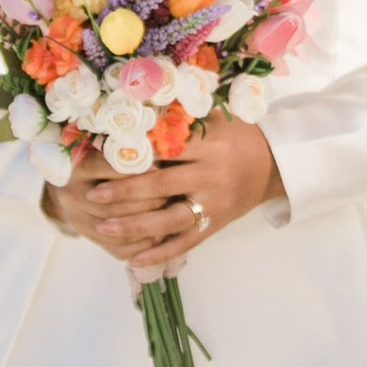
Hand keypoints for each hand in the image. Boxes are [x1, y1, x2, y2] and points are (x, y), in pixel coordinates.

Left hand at [43, 111, 282, 278]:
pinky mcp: (216, 225)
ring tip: (104, 228)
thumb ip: (181, 116)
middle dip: (125, 192)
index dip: (133, 154)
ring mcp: (214, 204)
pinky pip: (185, 242)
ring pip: (170, 219)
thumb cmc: (236, 137)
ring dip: (135, 226)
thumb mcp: (215, 119)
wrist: (274, 165)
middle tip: (93, 195)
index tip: (101, 157)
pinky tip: (133, 260)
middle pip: (162, 186)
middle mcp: (211, 175)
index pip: (165, 150)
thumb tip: (134, 106)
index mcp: (210, 145)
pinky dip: (159, 253)